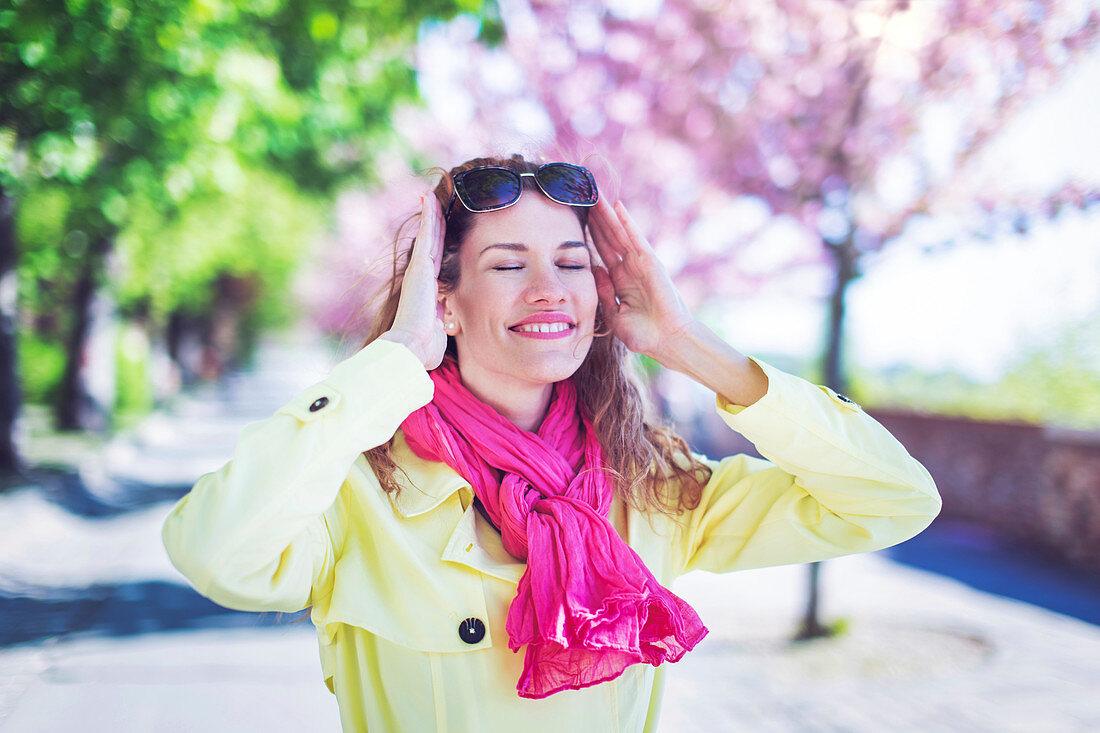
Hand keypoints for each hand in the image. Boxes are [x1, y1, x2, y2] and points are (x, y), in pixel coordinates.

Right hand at [380, 194, 446, 369]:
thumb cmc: (424, 347)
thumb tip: (450, 328)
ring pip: (428, 235)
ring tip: (433, 193)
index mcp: (428, 288)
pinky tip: (430, 200)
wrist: (410, 348)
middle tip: (436, 200)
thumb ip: (443, 322)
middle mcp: (421, 276)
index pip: (436, 260)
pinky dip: (428, 218)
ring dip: (431, 214)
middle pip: (431, 242)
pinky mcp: (420, 267)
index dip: (439, 242)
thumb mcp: (439, 329)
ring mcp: (419, 270)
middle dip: (434, 222)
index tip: (443, 227)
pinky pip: (426, 237)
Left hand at [587, 197, 695, 363]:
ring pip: (620, 232)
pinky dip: (627, 222)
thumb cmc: (643, 333)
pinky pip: (636, 239)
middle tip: (582, 196)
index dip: (589, 233)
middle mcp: (630, 267)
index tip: (576, 218)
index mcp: (620, 279)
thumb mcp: (614, 313)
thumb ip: (604, 291)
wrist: (666, 341)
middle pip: (609, 236)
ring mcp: (641, 263)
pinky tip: (618, 207)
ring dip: (608, 214)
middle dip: (596, 217)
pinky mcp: (651, 262)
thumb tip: (594, 269)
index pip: (601, 250)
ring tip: (595, 195)